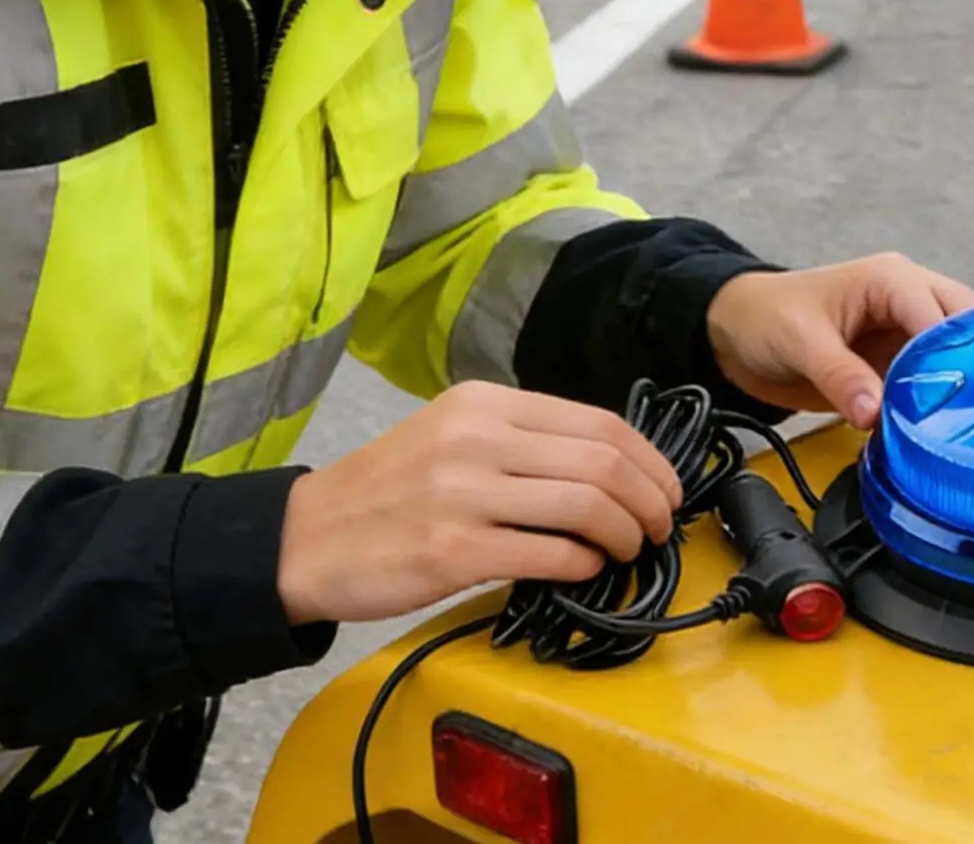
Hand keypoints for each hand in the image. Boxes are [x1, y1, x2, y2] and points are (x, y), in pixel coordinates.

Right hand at [278, 382, 682, 624]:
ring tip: (629, 551)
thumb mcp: (452, 433)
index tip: (666, 488)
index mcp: (483, 403)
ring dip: (625, 534)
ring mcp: (465, 493)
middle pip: (601, 462)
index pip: (597, 422)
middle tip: (658, 527)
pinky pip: (548, 554)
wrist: (306, 537)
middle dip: (648, 500)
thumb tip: (607, 467)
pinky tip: (586, 570)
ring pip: (585, 505)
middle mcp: (477, 437)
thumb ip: (521, 440)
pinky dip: (584, 564)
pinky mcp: (453, 551)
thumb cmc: (389, 489)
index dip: (649, 459)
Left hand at [706, 254, 973, 429]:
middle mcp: (911, 301)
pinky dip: (939, 406)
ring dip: (962, 390)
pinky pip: (932, 384)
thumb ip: (839, 376)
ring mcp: (907, 335)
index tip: (962, 402)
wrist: (736, 335)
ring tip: (968, 432)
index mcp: (892, 280)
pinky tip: (945, 436)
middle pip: (967, 331)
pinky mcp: (898, 366)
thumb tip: (875, 414)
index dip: (957, 356)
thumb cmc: (767, 317)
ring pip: (957, 358)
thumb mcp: (800, 341)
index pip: (943, 315)